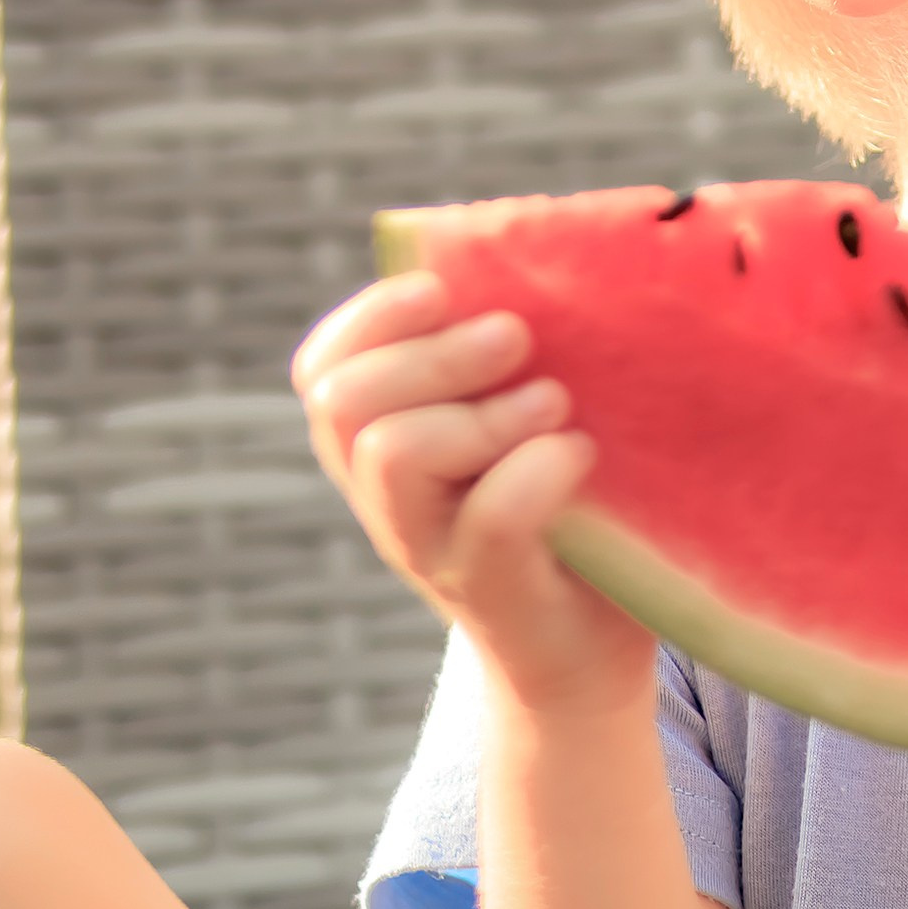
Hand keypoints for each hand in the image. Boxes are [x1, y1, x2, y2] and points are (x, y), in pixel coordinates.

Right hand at [292, 272, 654, 717]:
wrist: (584, 661)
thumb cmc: (566, 514)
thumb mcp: (525, 423)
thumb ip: (510, 360)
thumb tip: (551, 248)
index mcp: (377, 446)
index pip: (322, 367)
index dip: (373, 315)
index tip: (443, 289)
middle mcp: (384, 500)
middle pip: (345, 400)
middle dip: (432, 352)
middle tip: (517, 338)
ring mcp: (429, 550)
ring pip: (393, 452)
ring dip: (483, 409)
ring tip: (557, 402)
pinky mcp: (491, 593)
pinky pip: (492, 517)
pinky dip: (541, 466)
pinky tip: (583, 455)